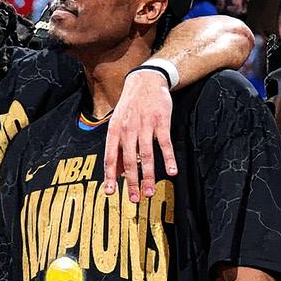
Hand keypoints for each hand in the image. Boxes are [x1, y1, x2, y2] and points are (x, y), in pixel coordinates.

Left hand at [104, 71, 175, 202]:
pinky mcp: (161, 122)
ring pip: (146, 155)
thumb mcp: (118, 124)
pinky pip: (164, 144)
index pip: (110, 157)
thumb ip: (118, 147)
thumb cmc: (130, 107)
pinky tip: (171, 172)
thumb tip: (116, 172)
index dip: (110, 176)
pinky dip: (168, 159)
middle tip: (134, 200)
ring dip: (148, 176)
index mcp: (114, 131)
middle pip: (129, 160)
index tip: (110, 192)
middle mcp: (127, 130)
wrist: (145, 81)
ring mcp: (145, 126)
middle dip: (131, 182)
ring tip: (149, 193)